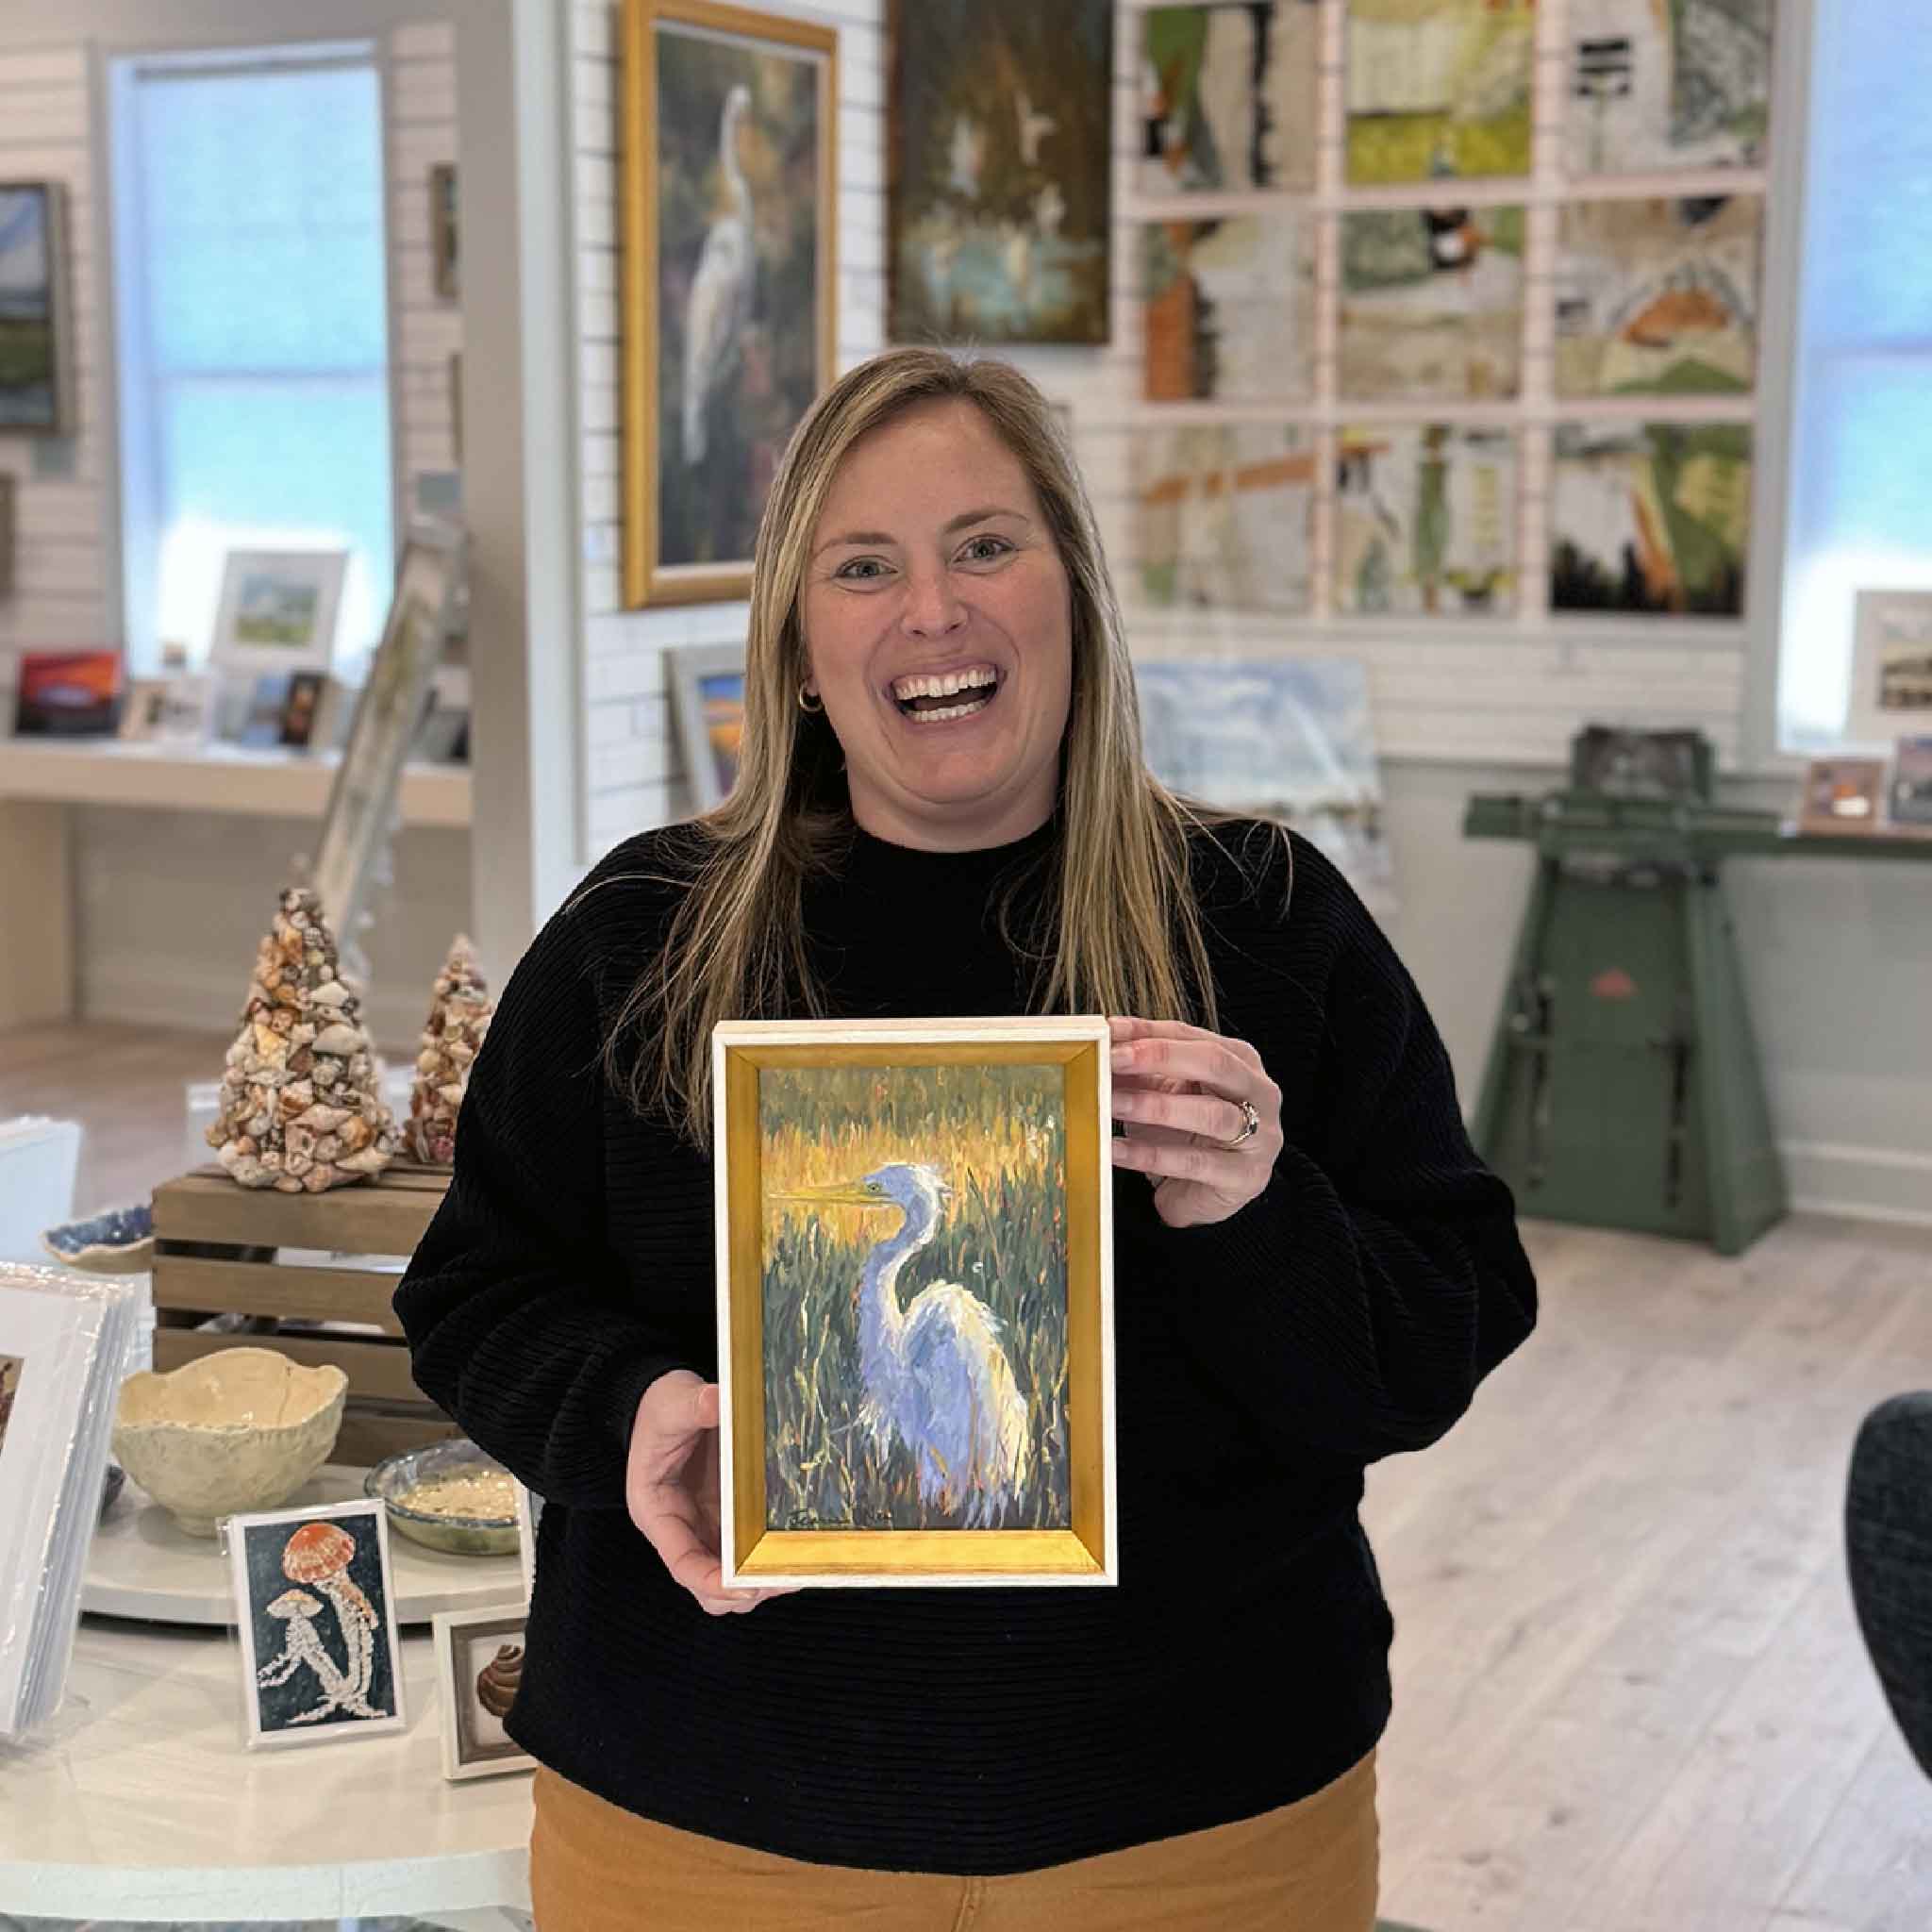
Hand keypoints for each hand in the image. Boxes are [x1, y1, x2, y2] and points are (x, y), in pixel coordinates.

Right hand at [625, 1371, 793, 1615]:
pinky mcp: (731, 1519)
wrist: (669, 1402)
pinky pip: (749, 1553)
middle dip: (744, 1589)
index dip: (712, 1581)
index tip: (746, 1585)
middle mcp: (683, 1530)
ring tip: (798, 1567)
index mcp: (658, 1512)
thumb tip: (717, 1401)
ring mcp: (708, 1528)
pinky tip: (799, 1546)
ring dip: (761, 1581)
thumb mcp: (673, 1403)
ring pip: (732, 1580)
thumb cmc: (662, 1408)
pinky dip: (770, 1557)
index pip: (682, 1564)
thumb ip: (693, 1405)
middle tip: (784, 1576)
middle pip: (708, 1587)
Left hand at [1108, 1016, 1282, 1228]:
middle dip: (1160, 1057)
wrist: (1200, 1193)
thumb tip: (1100, 1047)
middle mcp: (1259, 1092)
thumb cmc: (1186, 1135)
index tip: (1108, 1031)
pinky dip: (1150, 1155)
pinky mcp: (1245, 1176)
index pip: (1191, 1035)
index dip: (1147, 1032)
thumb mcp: (1161, 1094)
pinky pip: (1194, 1163)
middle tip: (1115, 1059)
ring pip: (1211, 1114)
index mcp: (1240, 1060)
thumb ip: (1138, 1070)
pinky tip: (1117, 1149)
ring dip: (1155, 1107)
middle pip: (1214, 1063)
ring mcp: (1259, 1136)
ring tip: (1113, 1104)